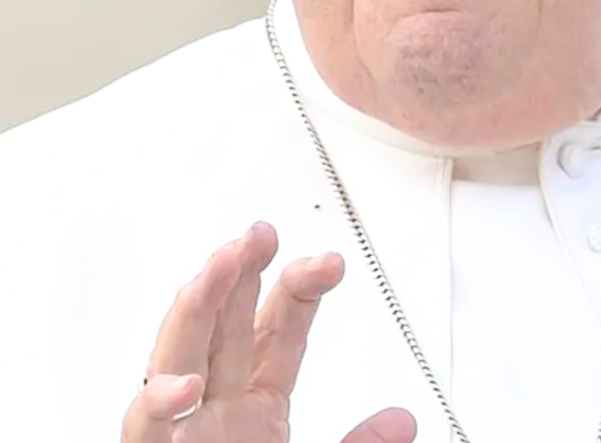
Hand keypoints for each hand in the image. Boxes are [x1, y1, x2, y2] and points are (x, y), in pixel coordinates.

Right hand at [120, 221, 416, 442]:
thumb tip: (403, 421)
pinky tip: (183, 386)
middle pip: (222, 329)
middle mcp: (212, 416)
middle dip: (237, 275)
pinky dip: (157, 409)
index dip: (299, 291)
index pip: (275, 335)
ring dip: (191, 313)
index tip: (331, 262)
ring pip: (173, 362)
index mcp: (254, 411)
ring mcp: (180, 439)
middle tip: (257, 233)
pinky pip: (144, 436)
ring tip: (215, 268)